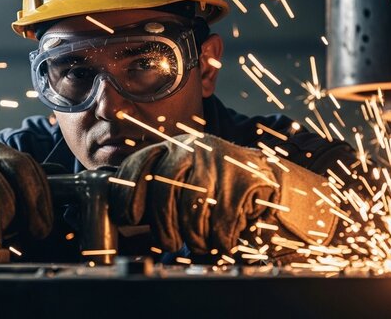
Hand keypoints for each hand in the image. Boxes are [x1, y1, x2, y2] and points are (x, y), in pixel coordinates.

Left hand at [109, 133, 336, 258]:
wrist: (265, 179)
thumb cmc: (215, 188)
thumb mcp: (183, 182)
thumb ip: (157, 193)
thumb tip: (125, 218)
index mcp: (172, 147)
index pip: (140, 164)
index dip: (128, 193)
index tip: (126, 218)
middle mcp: (193, 147)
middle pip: (164, 187)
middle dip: (163, 224)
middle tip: (169, 244)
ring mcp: (220, 159)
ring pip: (193, 205)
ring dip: (193, 234)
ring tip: (198, 243)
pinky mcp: (246, 177)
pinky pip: (223, 217)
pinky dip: (220, 238)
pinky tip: (221, 240)